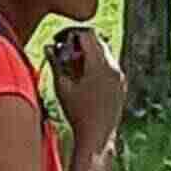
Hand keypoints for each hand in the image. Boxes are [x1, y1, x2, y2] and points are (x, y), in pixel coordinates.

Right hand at [48, 25, 127, 154]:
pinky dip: (97, 64)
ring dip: (89, 53)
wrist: (98, 136)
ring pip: (105, 52)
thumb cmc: (77, 113)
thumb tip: (48, 46)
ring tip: (73, 65)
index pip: (87, 35)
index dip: (70, 34)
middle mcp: (114, 68)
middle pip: (98, 41)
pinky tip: (83, 77)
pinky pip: (110, 65)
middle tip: (64, 51)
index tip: (58, 41)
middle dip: (80, 42)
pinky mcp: (122, 85)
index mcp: (100, 65)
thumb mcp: (62, 87)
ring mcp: (120, 77)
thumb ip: (55, 63)